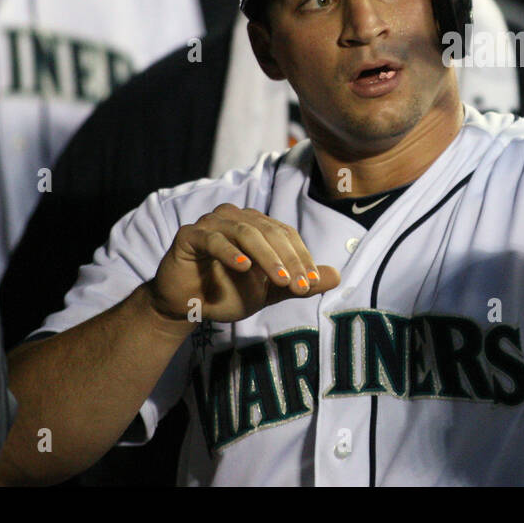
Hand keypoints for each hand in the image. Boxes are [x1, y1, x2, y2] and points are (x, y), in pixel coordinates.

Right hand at [147, 204, 339, 324]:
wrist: (186, 305)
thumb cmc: (227, 293)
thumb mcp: (268, 292)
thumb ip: (297, 283)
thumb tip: (337, 276)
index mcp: (257, 224)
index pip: (287, 234)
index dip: (301, 257)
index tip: (312, 283)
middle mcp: (236, 217)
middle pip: (270, 232)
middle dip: (289, 260)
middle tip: (300, 286)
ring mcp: (211, 222)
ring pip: (246, 232)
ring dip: (267, 257)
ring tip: (280, 281)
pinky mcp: (189, 234)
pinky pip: (213, 239)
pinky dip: (231, 252)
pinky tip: (244, 267)